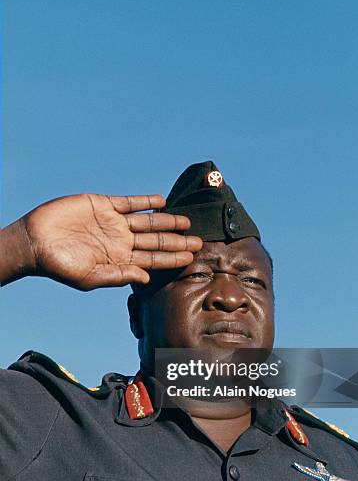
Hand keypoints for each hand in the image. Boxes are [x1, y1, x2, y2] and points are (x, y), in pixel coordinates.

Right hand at [16, 193, 201, 289]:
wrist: (36, 242)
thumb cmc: (60, 266)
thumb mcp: (90, 277)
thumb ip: (119, 276)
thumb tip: (146, 279)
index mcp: (120, 259)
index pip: (153, 260)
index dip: (172, 259)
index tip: (192, 258)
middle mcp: (121, 241)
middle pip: (156, 241)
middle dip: (177, 241)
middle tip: (199, 240)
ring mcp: (114, 223)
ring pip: (147, 221)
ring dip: (167, 220)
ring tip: (186, 221)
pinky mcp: (103, 205)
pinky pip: (129, 203)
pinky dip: (144, 201)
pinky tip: (161, 201)